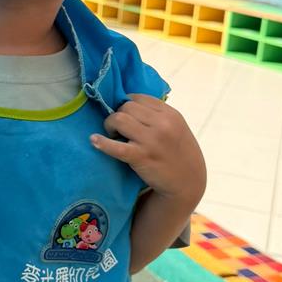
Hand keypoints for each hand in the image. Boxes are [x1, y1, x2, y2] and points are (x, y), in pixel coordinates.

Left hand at [91, 94, 205, 206]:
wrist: (188, 183)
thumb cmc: (179, 154)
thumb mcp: (176, 128)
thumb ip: (158, 115)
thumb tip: (130, 103)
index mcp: (170, 114)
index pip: (138, 98)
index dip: (127, 105)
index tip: (125, 116)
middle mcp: (162, 124)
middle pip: (126, 107)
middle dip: (117, 115)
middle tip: (118, 128)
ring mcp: (152, 140)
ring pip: (119, 119)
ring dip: (110, 125)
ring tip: (113, 135)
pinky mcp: (142, 157)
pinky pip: (116, 147)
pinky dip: (102, 143)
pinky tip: (94, 141)